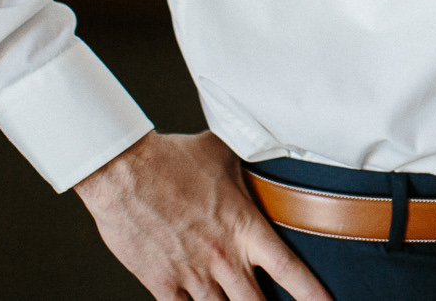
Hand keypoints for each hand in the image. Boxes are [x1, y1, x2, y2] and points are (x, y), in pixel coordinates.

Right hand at [74, 130, 330, 300]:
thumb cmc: (172, 159)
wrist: (123, 171)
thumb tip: (268, 149)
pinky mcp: (162, 282)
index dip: (311, 292)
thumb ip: (249, 164)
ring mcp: (192, 274)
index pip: (289, 269)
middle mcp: (223, 257)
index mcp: (245, 228)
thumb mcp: (223, 154)